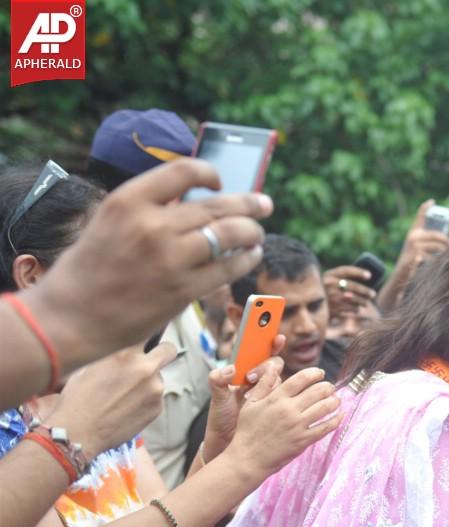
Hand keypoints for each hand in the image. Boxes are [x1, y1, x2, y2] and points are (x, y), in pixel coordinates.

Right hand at [24, 158, 270, 372]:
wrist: (68, 318)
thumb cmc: (89, 271)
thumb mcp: (110, 224)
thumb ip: (151, 211)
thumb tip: (197, 204)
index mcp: (128, 200)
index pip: (184, 171)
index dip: (209, 173)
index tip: (219, 182)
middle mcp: (152, 225)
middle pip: (217, 205)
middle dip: (249, 204)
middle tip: (264, 204)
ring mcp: (169, 258)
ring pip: (231, 235)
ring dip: (251, 232)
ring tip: (257, 233)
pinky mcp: (182, 290)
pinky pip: (227, 269)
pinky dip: (244, 260)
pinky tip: (249, 256)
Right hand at [47, 343, 176, 458]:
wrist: (77, 433)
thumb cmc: (76, 398)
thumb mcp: (89, 365)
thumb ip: (113, 353)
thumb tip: (124, 345)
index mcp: (126, 353)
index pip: (148, 332)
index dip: (144, 338)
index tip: (142, 341)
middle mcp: (145, 368)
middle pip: (169, 350)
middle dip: (161, 352)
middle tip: (150, 360)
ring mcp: (155, 389)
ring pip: (158, 378)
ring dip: (148, 382)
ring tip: (123, 396)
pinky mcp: (158, 408)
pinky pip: (156, 398)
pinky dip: (146, 401)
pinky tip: (126, 409)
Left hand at [201, 336, 285, 460]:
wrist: (228, 441)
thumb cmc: (221, 417)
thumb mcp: (217, 398)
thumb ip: (217, 380)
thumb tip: (228, 369)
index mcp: (243, 371)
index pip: (259, 351)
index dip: (271, 342)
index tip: (277, 338)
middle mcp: (258, 379)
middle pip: (273, 362)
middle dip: (265, 366)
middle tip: (250, 377)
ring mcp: (268, 392)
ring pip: (279, 378)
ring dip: (268, 383)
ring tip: (248, 396)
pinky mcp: (275, 404)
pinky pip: (284, 395)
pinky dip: (279, 395)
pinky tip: (264, 401)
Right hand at [219, 367, 342, 480]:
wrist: (248, 458)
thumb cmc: (248, 430)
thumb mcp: (251, 404)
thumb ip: (264, 384)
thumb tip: (274, 367)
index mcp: (276, 398)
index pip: (302, 378)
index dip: (315, 373)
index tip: (320, 373)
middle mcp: (289, 410)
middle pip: (318, 391)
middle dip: (328, 386)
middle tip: (330, 387)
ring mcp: (298, 425)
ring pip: (325, 407)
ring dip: (334, 401)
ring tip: (335, 400)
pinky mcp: (303, 440)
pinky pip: (326, 427)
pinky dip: (336, 420)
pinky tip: (340, 415)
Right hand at [323, 265, 376, 317]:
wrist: (310, 305)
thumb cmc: (326, 290)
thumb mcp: (331, 281)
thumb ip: (344, 280)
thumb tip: (367, 280)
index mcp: (329, 275)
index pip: (346, 270)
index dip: (359, 272)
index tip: (369, 275)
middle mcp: (329, 285)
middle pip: (352, 286)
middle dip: (365, 290)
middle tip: (373, 294)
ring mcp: (330, 297)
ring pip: (353, 299)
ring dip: (362, 301)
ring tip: (366, 302)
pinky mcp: (332, 309)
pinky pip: (350, 309)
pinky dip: (356, 309)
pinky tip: (357, 308)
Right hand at [398, 199, 448, 268]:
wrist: (401, 273)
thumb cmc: (412, 259)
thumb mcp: (417, 247)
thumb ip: (428, 241)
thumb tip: (447, 240)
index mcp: (414, 232)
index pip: (419, 216)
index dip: (425, 207)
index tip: (432, 201)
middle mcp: (413, 237)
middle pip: (436, 234)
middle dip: (446, 240)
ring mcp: (414, 247)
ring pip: (437, 247)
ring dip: (444, 251)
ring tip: (448, 255)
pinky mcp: (416, 257)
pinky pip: (433, 259)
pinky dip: (438, 262)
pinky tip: (438, 265)